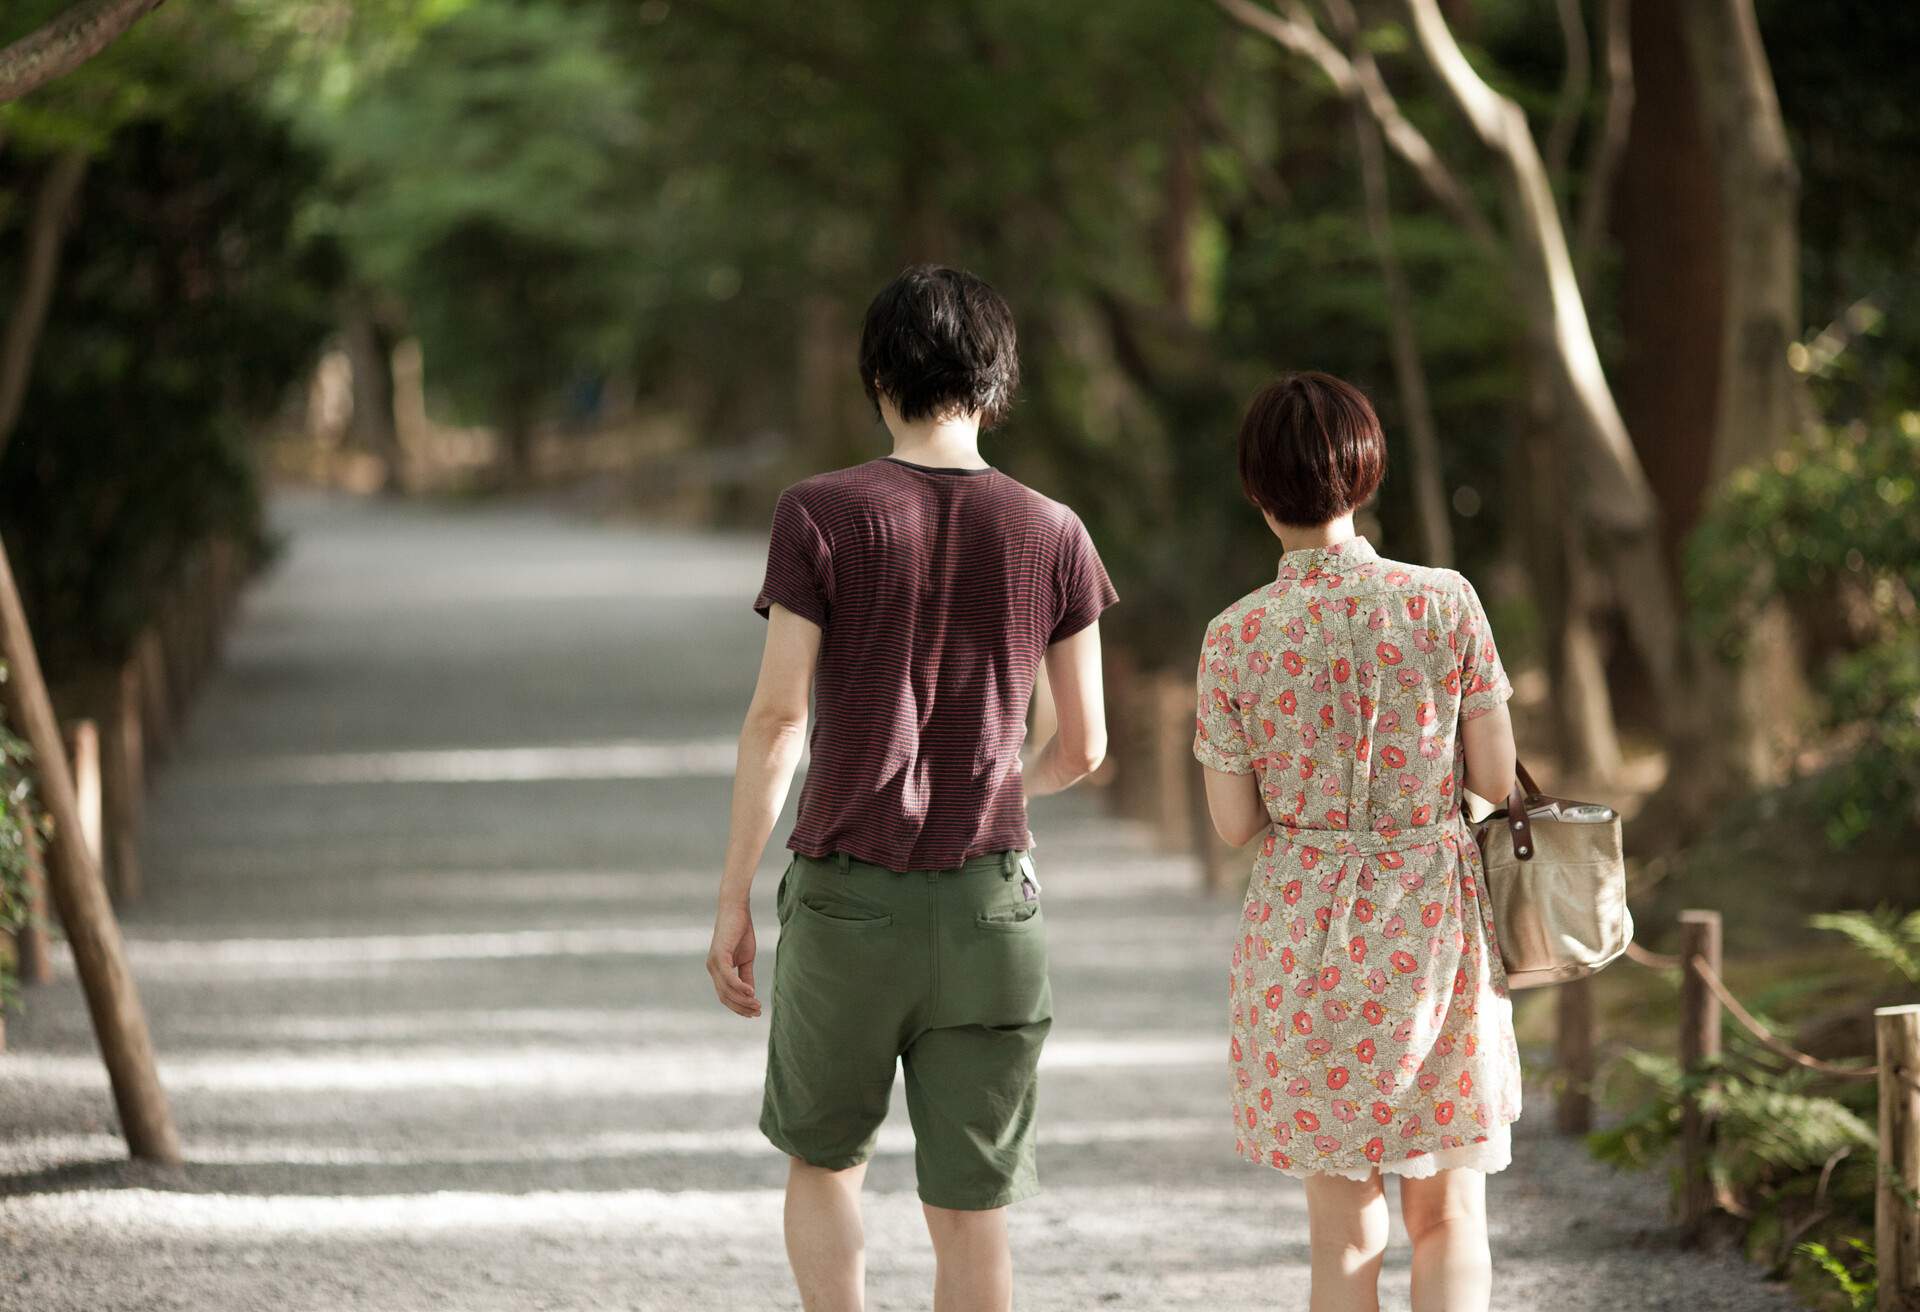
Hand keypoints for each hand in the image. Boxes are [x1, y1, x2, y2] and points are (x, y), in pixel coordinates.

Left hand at [706, 902, 760, 1017]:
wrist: (737, 909)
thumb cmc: (741, 931)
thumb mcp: (746, 958)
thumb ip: (746, 975)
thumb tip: (750, 993)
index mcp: (717, 970)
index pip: (725, 996)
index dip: (739, 1007)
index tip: (754, 1013)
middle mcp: (712, 968)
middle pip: (725, 997)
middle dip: (741, 1007)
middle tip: (757, 1012)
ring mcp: (714, 963)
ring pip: (726, 990)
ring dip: (743, 1000)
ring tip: (757, 1004)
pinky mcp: (719, 955)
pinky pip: (729, 977)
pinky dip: (740, 987)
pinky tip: (751, 992)